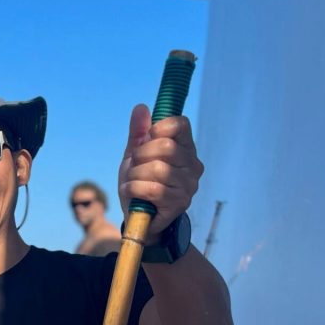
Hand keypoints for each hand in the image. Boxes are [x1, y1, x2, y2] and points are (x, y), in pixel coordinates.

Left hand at [117, 103, 203, 236]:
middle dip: (140, 155)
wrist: (138, 217)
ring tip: (132, 182)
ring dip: (135, 175)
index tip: (147, 138)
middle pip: (165, 146)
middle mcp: (193, 165)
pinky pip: (153, 189)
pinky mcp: (180, 203)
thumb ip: (138, 133)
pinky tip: (131, 192)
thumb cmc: (139, 183)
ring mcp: (189, 185)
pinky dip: (134, 188)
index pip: (181, 124)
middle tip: (135, 166)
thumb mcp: (135, 156)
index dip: (159, 128)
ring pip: (157, 169)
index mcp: (185, 148)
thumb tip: (140, 107)